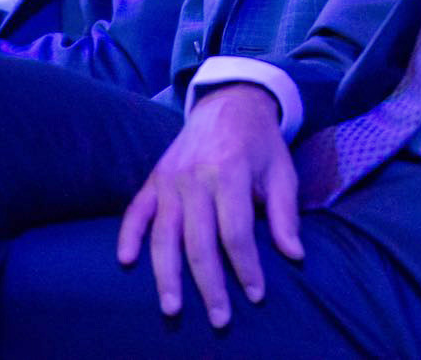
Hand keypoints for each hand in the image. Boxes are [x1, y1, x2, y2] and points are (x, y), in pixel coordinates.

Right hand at [115, 83, 302, 328]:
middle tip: (220, 319)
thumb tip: (294, 255)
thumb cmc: (260, 143)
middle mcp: (195, 177)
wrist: (228, 102)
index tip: (257, 295)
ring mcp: (170, 178)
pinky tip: (126, 261)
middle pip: (199, 241)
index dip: (246, 267)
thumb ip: (285, 214)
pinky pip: (136, 209)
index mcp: (230, 172)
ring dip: (167, 274)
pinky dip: (128, 234)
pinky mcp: (154, 178)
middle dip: (210, 284)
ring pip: (165, 234)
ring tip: (172, 307)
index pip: (235, 232)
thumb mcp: (282, 171)